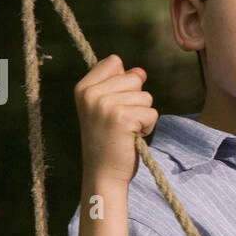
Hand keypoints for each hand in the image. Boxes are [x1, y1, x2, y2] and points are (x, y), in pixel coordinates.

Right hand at [74, 54, 158, 184]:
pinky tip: (132, 137)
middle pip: (134, 78)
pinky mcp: (122, 117)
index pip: (114, 62)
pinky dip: (148, 127)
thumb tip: (141, 72)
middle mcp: (91, 93)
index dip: (123, 82)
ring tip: (125, 131)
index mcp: (83, 88)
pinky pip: (152, 113)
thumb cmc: (107, 142)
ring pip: (145, 96)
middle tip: (120, 122)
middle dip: (135, 101)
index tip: (113, 105)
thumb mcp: (106, 108)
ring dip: (142, 115)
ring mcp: (105, 104)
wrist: (103, 174)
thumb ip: (121, 85)